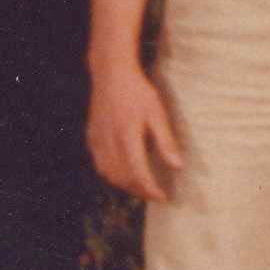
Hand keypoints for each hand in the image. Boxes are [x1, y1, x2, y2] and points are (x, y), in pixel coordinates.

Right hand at [90, 56, 184, 203]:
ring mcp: (98, 140)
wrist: (111, 72)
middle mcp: (110, 141)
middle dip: (140, 191)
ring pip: (109, 175)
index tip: (163, 197)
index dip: (151, 190)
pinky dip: (112, 175)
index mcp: (128, 135)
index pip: (139, 173)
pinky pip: (100, 165)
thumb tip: (177, 166)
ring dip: (125, 186)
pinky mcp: (92, 137)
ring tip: (141, 187)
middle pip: (123, 178)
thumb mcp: (157, 112)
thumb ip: (166, 141)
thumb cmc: (137, 91)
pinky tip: (123, 173)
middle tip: (154, 194)